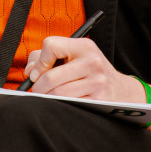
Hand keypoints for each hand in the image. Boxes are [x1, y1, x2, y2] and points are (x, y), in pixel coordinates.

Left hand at [24, 36, 139, 103]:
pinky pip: (69, 104)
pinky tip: (61, 103)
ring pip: (58, 93)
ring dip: (47, 98)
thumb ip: (45, 56)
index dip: (38, 61)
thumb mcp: (73, 55)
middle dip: (37, 87)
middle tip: (35, 90)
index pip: (50, 46)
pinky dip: (60, 105)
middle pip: (50, 77)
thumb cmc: (88, 71)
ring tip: (46, 97)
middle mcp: (92, 62)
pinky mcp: (99, 100)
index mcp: (83, 46)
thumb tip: (29, 72)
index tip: (36, 72)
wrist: (121, 90)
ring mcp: (97, 82)